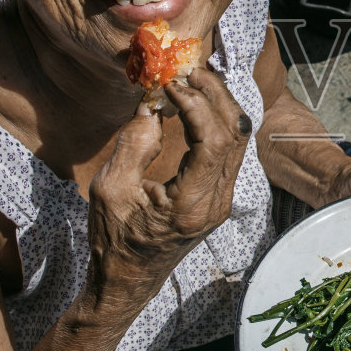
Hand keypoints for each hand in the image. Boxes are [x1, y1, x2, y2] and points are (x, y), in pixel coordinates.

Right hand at [85, 69, 252, 306]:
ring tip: (194, 81)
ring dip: (220, 106)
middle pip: (236, 135)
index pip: (214, 141)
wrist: (127, 280)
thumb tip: (153, 103)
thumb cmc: (113, 239)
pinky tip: (196, 105)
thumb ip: (133, 144)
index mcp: (193, 204)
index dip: (197, 105)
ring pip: (239, 140)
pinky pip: (229, 150)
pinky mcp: (218, 196)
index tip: (171, 85)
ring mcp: (222, 200)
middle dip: (216, 96)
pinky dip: (217, 122)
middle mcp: (217, 202)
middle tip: (190, 71)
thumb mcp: (110, 189)